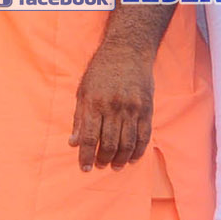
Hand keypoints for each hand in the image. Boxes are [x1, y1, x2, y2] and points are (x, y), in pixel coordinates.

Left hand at [69, 39, 155, 171]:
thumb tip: (73, 143)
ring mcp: (133, 108)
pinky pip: (144, 135)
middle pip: (110, 143)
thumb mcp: (83, 91)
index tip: (84, 169)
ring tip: (115, 166)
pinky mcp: (147, 108)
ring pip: (128, 143)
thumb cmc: (100, 71)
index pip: (90, 137)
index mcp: (94, 102)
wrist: (127, 51)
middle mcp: (114, 107)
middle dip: (103, 159)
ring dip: (121, 159)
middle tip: (100, 166)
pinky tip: (133, 158)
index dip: (86, 156)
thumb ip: (79, 118)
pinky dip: (138, 150)